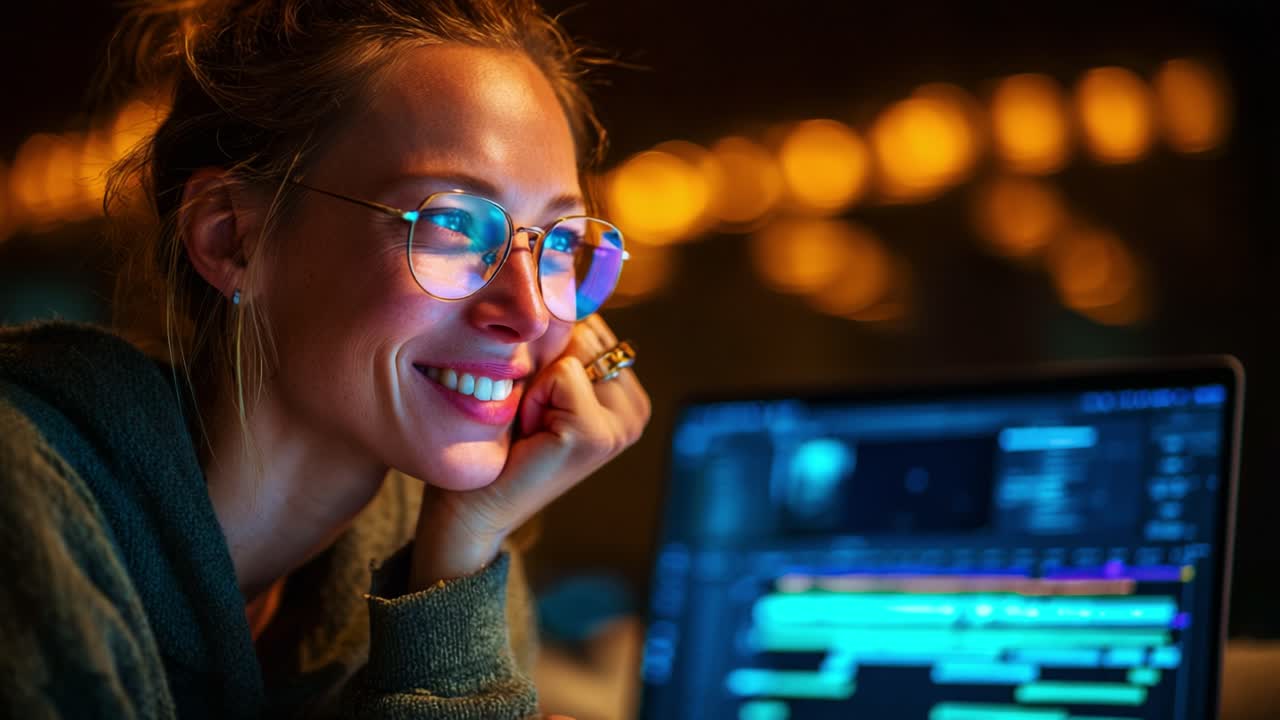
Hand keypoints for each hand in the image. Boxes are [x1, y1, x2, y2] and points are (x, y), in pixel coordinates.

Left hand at [409, 315, 649, 588]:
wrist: (471, 507)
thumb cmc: (496, 438)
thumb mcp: (534, 378)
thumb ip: (557, 337)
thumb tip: (556, 270)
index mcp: (626, 392)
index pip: (588, 320)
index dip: (545, 347)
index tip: (534, 398)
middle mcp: (635, 407)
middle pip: (583, 328)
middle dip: (543, 358)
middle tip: (528, 411)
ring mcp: (624, 424)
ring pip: (574, 345)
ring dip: (537, 375)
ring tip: (528, 419)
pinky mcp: (600, 435)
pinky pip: (562, 371)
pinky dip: (534, 395)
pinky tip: (528, 431)